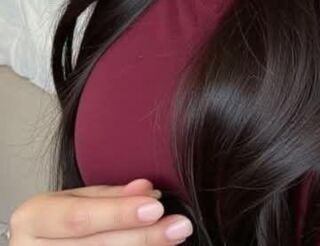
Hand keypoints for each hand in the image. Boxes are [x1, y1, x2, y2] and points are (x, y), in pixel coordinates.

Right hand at [8, 178, 193, 243]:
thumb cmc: (59, 222)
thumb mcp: (77, 200)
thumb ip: (111, 197)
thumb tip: (147, 191)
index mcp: (32, 219)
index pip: (79, 217)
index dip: (118, 213)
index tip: (157, 207)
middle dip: (141, 237)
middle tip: (178, 226)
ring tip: (173, 238)